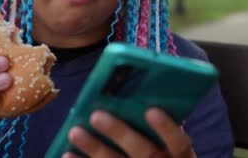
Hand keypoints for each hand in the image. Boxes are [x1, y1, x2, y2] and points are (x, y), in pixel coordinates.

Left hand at [65, 108, 195, 157]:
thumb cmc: (165, 155)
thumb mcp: (172, 147)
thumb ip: (164, 128)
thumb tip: (142, 96)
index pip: (179, 144)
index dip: (166, 128)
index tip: (151, 110)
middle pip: (145, 153)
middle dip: (120, 134)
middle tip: (96, 115)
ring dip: (95, 149)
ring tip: (75, 132)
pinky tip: (67, 153)